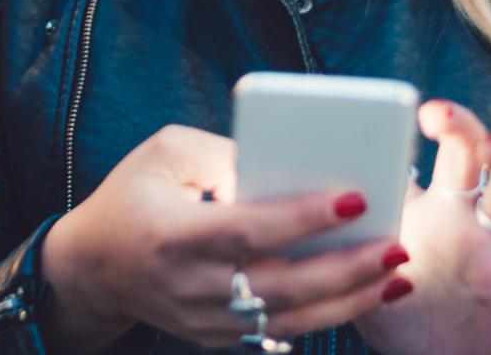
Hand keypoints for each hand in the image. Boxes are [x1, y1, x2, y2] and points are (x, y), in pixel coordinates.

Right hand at [41, 124, 414, 351]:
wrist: (92, 267)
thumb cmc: (134, 194)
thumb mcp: (166, 153)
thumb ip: (226, 153)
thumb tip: (292, 160)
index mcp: (172, 234)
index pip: (248, 228)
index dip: (303, 217)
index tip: (356, 196)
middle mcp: (188, 286)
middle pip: (280, 284)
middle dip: (346, 266)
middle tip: (397, 244)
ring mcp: (202, 320)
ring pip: (288, 317)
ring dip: (350, 299)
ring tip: (398, 274)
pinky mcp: (215, 337)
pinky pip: (279, 331)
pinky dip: (327, 315)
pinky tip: (367, 295)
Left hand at [351, 101, 490, 354]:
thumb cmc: (393, 319)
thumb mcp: (358, 279)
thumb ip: (344, 245)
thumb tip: (314, 205)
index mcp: (416, 209)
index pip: (414, 155)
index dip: (402, 133)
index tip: (386, 115)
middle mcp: (457, 217)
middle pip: (467, 154)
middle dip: (459, 125)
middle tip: (437, 113)